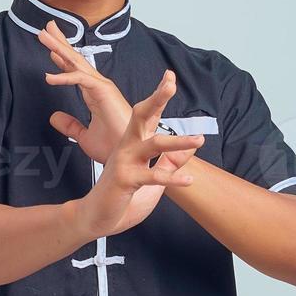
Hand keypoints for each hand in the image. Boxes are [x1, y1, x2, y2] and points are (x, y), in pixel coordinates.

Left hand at [38, 21, 130, 163]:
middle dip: (60, 43)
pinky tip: (49, 77)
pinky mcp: (104, 92)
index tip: (51, 49)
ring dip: (59, 47)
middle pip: (75, 60)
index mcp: (94, 94)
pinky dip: (65, 77)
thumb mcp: (84, 136)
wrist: (128, 157)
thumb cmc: (113, 147)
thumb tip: (54, 117)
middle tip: (46, 28)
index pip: (75, 71)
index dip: (62, 59)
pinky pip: (81, 80)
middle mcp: (98, 87)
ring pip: (76, 63)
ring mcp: (102, 87)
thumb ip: (70, 125)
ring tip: (44, 34)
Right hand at [77, 70, 203, 237]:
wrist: (96, 218)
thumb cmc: (122, 198)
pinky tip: (189, 180)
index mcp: (133, 144)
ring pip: (153, 145)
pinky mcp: (125, 180)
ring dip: (177, 141)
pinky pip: (152, 177)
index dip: (158, 96)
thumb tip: (189, 150)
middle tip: (170, 84)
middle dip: (157, 99)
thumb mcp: (152, 180)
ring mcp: (125, 162)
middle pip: (141, 116)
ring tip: (199, 139)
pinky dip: (172, 178)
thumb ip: (168, 165)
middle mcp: (127, 148)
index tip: (170, 77)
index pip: (147, 115)